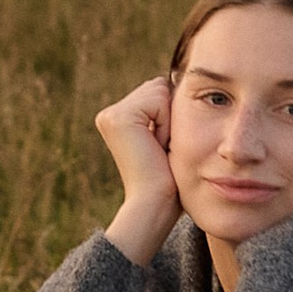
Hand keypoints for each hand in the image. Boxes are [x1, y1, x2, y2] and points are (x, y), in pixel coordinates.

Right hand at [96, 74, 180, 261]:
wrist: (155, 205)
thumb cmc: (169, 181)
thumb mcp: (168, 140)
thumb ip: (167, 114)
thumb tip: (183, 86)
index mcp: (118, 119)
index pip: (159, 92)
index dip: (172, 116)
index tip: (163, 149)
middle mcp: (109, 114)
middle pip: (159, 87)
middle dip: (170, 114)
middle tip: (162, 149)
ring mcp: (110, 115)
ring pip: (159, 89)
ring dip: (169, 119)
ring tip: (160, 148)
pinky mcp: (118, 118)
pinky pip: (158, 98)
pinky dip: (166, 121)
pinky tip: (157, 145)